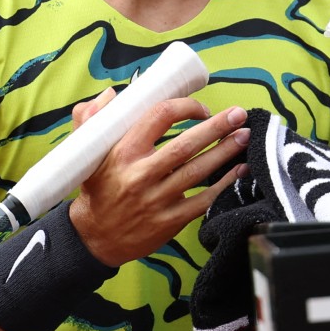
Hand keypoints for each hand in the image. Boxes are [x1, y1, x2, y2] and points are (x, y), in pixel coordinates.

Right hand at [66, 94, 247, 266]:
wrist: (95, 237)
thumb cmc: (97, 188)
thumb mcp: (84, 152)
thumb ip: (91, 119)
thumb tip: (112, 93)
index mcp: (122, 152)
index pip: (159, 117)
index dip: (185, 107)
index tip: (201, 109)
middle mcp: (140, 175)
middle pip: (186, 145)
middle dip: (217, 127)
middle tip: (239, 114)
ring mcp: (156, 200)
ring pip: (198, 171)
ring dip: (225, 152)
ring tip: (245, 137)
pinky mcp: (169, 221)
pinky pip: (203, 200)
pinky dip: (224, 183)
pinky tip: (240, 170)